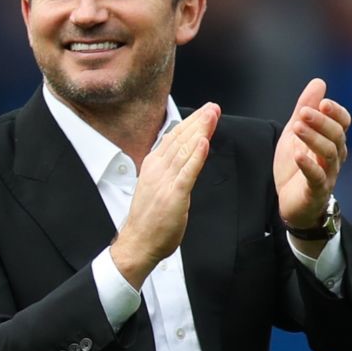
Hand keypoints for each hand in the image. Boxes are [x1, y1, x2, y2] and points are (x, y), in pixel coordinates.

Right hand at [111, 102, 219, 288]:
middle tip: (213, 108)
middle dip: (198, 121)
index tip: (204, 112)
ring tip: (212, 116)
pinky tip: (204, 143)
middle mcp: (157, 169)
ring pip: (185, 150)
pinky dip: (196, 156)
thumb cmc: (148, 220)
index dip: (189, 123)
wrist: (138, 243)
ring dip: (200, 131)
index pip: (172, 137)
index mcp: (153, 166)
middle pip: (180, 139)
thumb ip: (167, 171)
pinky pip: (187, 173)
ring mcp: (164, 181)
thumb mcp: (155, 187)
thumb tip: (179, 158)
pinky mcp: (173, 196)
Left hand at [274, 78, 350, 227]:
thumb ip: (305, 109)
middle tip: (302, 113)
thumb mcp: (295, 133)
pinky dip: (309, 165)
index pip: (343, 122)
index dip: (336, 112)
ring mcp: (328, 175)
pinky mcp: (316, 191)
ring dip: (313, 139)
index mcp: (333, 141)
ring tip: (297, 128)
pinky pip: (317, 178)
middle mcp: (335, 157)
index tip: (323, 102)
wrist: (290, 202)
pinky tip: (298, 155)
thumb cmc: (296, 167)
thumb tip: (319, 82)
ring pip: (329, 154)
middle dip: (321, 122)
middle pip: (337, 136)